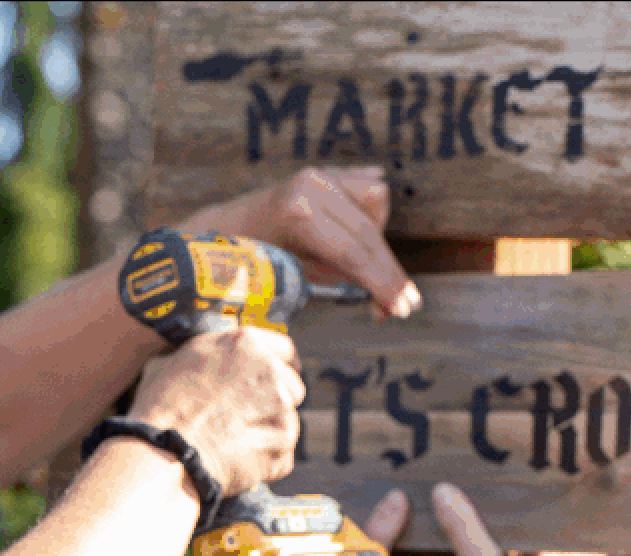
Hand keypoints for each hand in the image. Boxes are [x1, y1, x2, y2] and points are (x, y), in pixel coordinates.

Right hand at [126, 327, 303, 497]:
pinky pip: (283, 454)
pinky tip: (240, 462)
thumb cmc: (160, 409)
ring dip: (270, 433)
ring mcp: (281, 408)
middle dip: (274, 403)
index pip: (284, 349)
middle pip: (292, 387)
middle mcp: (270, 370)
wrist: (164, 451)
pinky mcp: (283, 443)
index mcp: (245, 343)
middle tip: (247, 419)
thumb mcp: (170, 363)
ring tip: (236, 444)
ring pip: (289, 421)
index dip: (280, 366)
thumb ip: (203, 359)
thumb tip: (201, 364)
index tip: (275, 381)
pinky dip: (267, 462)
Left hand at [180, 167, 421, 319]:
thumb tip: (388, 308)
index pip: (355, 254)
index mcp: (299, 214)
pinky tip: (372, 235)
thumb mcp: (296, 283)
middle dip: (390, 272)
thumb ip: (343, 289)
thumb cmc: (255, 265)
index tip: (403, 309)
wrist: (224, 232)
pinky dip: (372, 213)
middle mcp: (312, 186)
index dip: (383, 284)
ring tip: (363, 268)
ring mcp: (319, 174)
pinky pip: (366, 188)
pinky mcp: (324, 171)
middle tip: (405, 304)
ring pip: (375, 203)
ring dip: (377, 239)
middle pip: (370, 234)